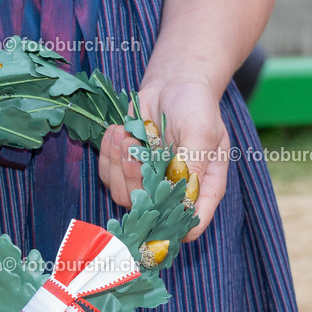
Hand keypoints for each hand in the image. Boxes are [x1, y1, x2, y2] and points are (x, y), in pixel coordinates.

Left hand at [98, 77, 229, 241]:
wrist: (174, 83)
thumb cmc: (196, 106)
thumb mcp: (201, 131)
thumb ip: (195, 164)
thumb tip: (187, 199)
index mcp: (203, 186)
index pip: (193, 222)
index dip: (176, 227)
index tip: (156, 208)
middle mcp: (174, 190)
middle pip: (149, 210)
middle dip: (135, 179)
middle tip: (133, 147)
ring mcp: (149, 182)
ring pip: (124, 195)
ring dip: (118, 166)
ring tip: (125, 136)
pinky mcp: (127, 170)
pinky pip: (108, 177)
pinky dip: (108, 155)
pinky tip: (117, 132)